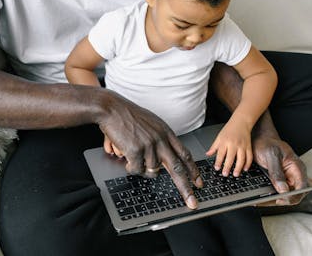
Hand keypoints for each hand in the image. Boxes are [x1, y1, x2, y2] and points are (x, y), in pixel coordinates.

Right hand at [97, 91, 202, 208]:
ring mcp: (149, 145)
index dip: (193, 170)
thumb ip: (161, 139)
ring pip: (152, 171)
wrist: (112, 109)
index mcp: (166, 133)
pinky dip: (130, 167)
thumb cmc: (128, 116)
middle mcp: (161, 139)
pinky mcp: (136, 150)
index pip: (184, 155)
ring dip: (142, 168)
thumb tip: (164, 159)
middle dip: (186, 188)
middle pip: (177, 169)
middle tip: (192, 202)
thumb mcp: (152, 123)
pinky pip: (136, 169)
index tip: (199, 182)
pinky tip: (125, 155)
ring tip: (133, 156)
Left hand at [206, 120, 252, 176]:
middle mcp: (234, 144)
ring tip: (235, 174)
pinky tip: (245, 169)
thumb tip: (208, 154)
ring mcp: (242, 146)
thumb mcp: (219, 136)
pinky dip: (248, 164)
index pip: (221, 153)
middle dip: (227, 167)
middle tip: (225, 174)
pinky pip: (249, 157)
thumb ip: (214, 146)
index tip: (217, 168)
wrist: (241, 121)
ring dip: (238, 168)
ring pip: (241, 159)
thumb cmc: (229, 129)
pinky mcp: (249, 146)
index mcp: (225, 141)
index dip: (218, 162)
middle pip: (231, 157)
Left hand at [253, 136, 307, 204]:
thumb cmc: (267, 143)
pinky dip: (269, 196)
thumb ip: (277, 172)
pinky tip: (260, 197)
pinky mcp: (278, 181)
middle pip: (294, 195)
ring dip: (273, 200)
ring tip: (259, 201)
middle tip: (266, 202)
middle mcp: (294, 175)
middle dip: (281, 200)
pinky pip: (277, 192)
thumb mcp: (271, 155)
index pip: (302, 188)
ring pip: (285, 196)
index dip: (292, 196)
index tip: (279, 199)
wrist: (259, 138)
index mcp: (297, 168)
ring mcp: (287, 179)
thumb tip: (283, 190)